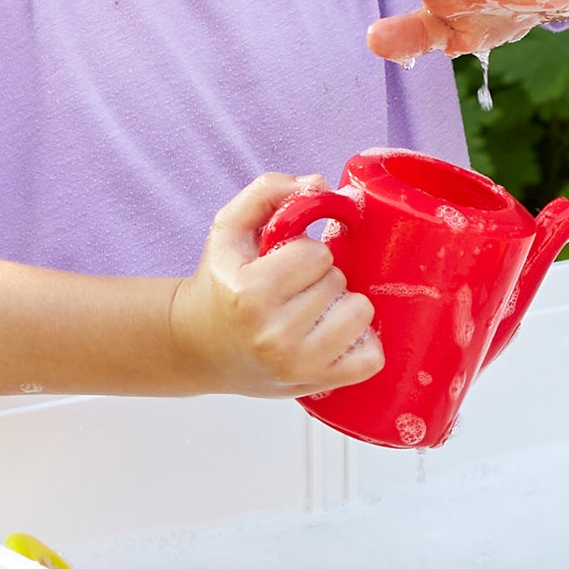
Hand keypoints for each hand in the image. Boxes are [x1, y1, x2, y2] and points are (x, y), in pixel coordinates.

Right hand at [169, 174, 383, 396]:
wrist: (198, 345)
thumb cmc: (220, 286)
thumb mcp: (229, 230)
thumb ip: (267, 193)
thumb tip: (317, 184)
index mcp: (251, 294)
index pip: (316, 254)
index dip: (304, 253)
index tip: (282, 266)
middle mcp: (274, 334)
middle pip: (338, 281)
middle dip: (321, 279)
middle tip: (293, 292)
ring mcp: (298, 364)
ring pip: (361, 313)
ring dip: (341, 307)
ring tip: (312, 313)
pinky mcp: (318, 384)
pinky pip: (371, 358)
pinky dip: (360, 343)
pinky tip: (332, 336)